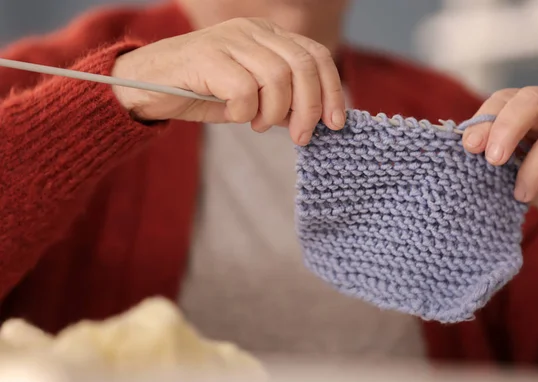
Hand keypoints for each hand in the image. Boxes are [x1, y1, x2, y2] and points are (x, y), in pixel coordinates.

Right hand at [111, 18, 345, 144]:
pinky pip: (245, 90)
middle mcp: (252, 31)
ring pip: (277, 78)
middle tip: (300, 137)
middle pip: (303, 66)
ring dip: (274, 113)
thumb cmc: (200, 91)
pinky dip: (244, 113)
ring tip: (256, 124)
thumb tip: (316, 119)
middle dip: (309, 108)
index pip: (316, 55)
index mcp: (267, 35)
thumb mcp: (250, 97)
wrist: (145, 85)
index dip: (331, 90)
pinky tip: (233, 116)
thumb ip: (281, 100)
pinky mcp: (207, 56)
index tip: (335, 124)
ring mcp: (229, 40)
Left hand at [461, 87, 537, 252]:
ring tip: (521, 193)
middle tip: (493, 160)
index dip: (486, 118)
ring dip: (531, 172)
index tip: (469, 146)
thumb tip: (463, 144)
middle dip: (508, 129)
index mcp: (534, 107)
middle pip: (535, 100)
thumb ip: (491, 148)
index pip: (506, 98)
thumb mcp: (512, 160)